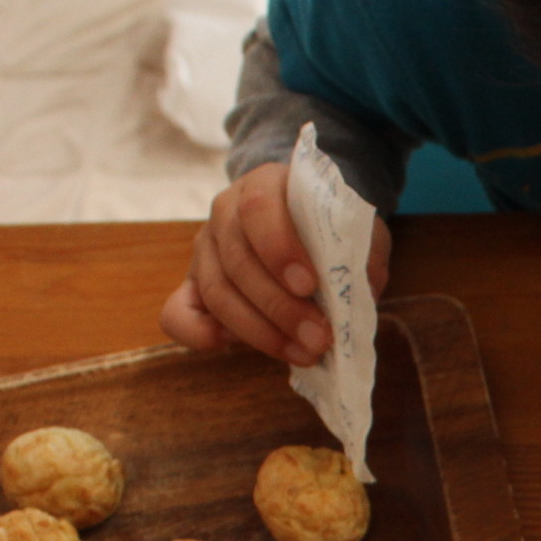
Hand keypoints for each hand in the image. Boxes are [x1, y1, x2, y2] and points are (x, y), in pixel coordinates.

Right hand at [159, 160, 393, 363]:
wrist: (305, 223)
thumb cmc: (331, 230)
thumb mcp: (356, 232)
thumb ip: (363, 254)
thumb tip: (364, 286)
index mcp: (265, 186)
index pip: (258, 209)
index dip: (279, 249)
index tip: (309, 286)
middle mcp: (225, 212)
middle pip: (237, 260)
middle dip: (279, 307)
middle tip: (318, 339)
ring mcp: (205, 248)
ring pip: (216, 291)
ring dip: (258, 331)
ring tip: (302, 354)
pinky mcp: (194, 284)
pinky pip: (176, 312)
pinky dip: (196, 334)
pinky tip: (229, 349)